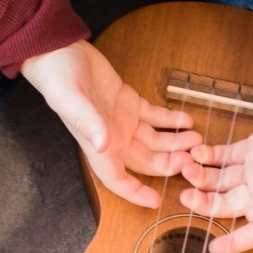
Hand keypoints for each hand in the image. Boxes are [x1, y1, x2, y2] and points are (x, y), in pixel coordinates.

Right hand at [21, 40, 201, 208]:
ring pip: (155, 140)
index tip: (156, 201)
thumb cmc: (56, 76)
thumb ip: (87, 123)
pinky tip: (186, 119)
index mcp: (97, 144)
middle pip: (146, 161)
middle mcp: (112, 137)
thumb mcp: (69, 99)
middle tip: (192, 160)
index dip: (136, 193)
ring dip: (176, 142)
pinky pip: (155, 116)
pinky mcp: (129, 102)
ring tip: (196, 139)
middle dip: (169, 164)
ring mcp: (122, 120)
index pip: (117, 179)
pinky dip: (171, 120)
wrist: (57, 51)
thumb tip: (104, 145)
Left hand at [179, 106, 252, 252]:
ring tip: (187, 166)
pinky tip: (198, 151)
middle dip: (206, 202)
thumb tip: (252, 219)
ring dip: (204, 176)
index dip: (235, 242)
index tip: (212, 248)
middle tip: (185, 196)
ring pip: (223, 180)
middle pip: (230, 204)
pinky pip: (226, 158)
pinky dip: (211, 156)